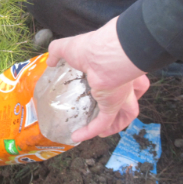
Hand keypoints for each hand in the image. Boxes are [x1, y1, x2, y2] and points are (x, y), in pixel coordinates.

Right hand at [46, 17, 149, 140]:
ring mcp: (119, 96)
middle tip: (112, 114)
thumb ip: (58, 51)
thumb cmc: (93, 47)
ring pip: (124, 115)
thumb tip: (50, 61)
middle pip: (131, 100)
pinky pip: (102, 123)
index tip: (117, 87)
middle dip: (125, 109)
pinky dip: (90, 132)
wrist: (103, 54)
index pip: (131, 80)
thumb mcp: (69, 46)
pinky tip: (77, 137)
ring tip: (101, 133)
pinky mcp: (111, 106)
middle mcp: (125, 83)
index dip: (130, 86)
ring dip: (114, 126)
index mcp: (120, 67)